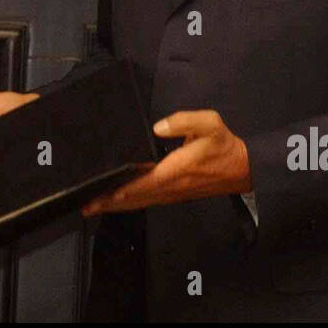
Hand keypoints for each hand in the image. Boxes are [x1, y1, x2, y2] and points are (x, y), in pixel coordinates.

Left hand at [81, 110, 250, 215]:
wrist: (242, 168)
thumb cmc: (224, 146)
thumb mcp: (210, 124)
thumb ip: (184, 121)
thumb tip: (159, 126)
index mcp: (176, 170)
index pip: (143, 183)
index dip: (121, 190)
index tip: (101, 194)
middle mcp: (171, 187)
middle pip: (135, 198)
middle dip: (110, 202)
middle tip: (85, 205)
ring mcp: (172, 194)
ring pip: (139, 203)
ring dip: (116, 206)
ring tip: (94, 206)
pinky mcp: (174, 195)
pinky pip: (147, 201)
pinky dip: (130, 203)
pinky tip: (119, 202)